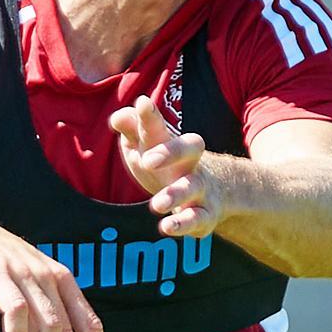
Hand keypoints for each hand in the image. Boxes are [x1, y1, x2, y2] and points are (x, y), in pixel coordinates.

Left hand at [111, 93, 220, 238]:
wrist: (214, 192)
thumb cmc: (168, 164)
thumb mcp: (148, 146)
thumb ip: (133, 130)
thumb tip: (118, 117)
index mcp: (171, 143)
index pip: (162, 127)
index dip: (151, 116)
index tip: (142, 104)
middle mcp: (190, 162)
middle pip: (191, 148)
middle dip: (171, 152)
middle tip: (148, 161)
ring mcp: (200, 189)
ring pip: (193, 187)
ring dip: (175, 195)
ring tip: (156, 205)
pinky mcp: (204, 216)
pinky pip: (198, 219)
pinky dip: (184, 224)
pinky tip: (167, 227)